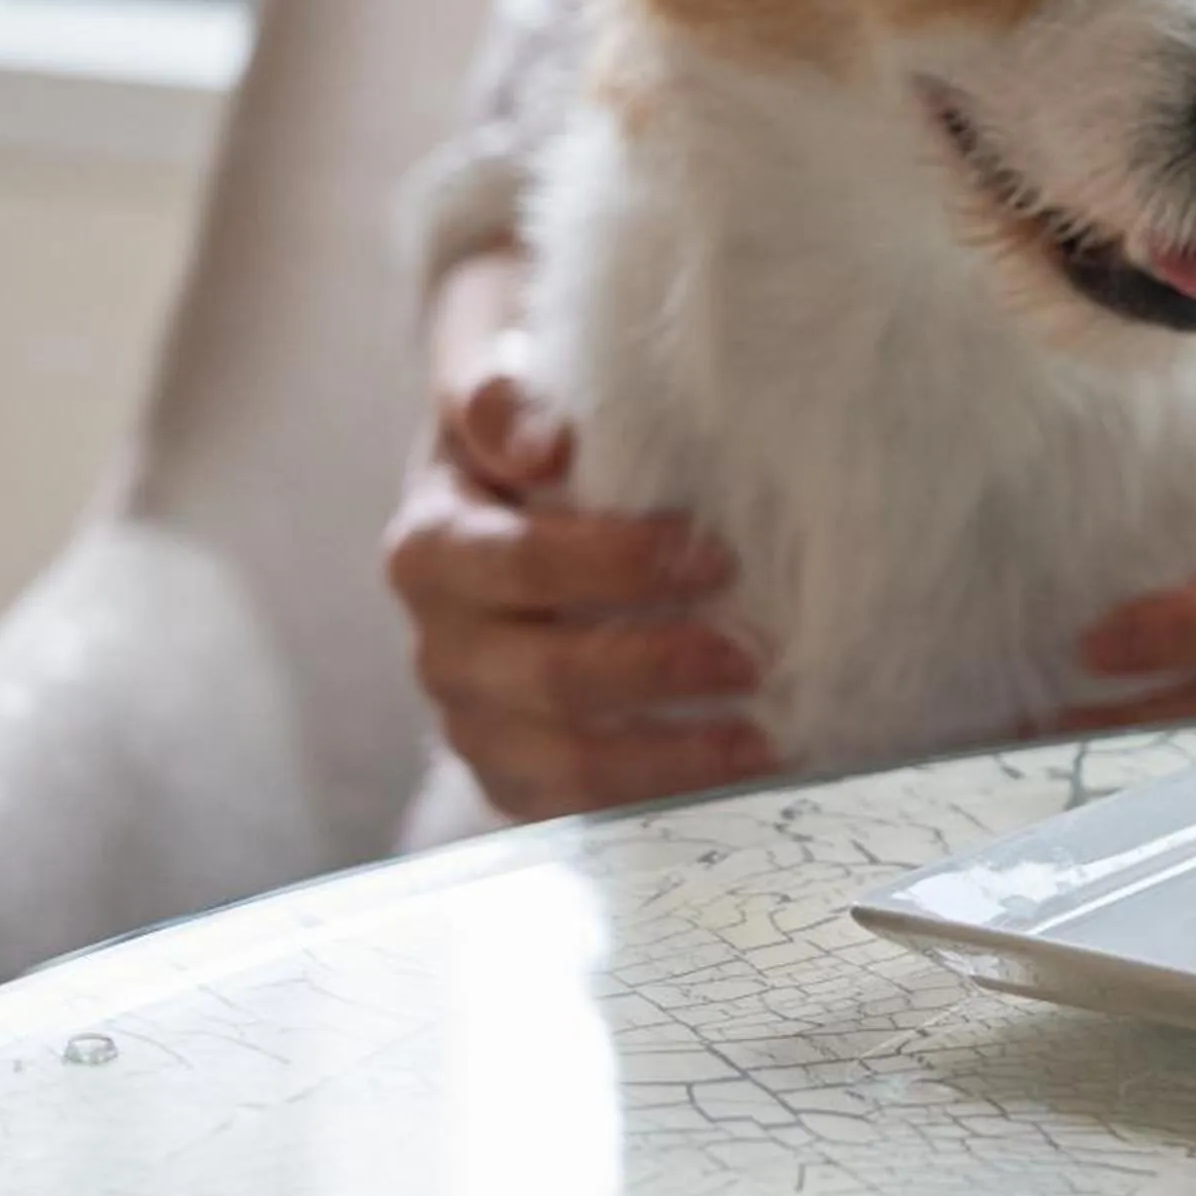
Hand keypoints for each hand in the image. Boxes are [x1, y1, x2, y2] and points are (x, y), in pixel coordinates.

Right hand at [381, 248, 775, 818]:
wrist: (507, 484)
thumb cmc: (530, 428)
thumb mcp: (498, 380)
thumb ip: (501, 396)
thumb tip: (542, 437)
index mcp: (432, 545)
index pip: (519, 564)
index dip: (616, 564)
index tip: (716, 554)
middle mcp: (442, 643)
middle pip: (545, 677)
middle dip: (657, 668)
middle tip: (757, 653)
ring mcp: (475, 718)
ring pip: (559, 765)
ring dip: (668, 758)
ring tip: (763, 738)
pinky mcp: (515, 774)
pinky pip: (576, 814)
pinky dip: (655, 802)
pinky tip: (734, 779)